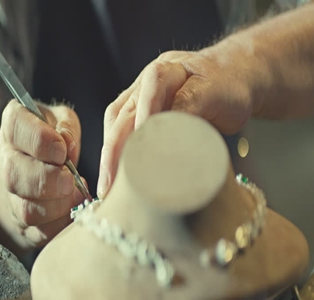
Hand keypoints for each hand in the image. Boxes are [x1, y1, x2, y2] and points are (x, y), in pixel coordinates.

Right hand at [0, 100, 84, 248]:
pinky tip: (75, 210)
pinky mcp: (23, 222)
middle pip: (14, 175)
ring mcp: (11, 193)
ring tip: (76, 195)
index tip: (62, 150)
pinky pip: (39, 232)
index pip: (16, 128)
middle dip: (47, 181)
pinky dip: (61, 225)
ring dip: (56, 206)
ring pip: (25, 209)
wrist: (40, 166)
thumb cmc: (56, 138)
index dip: (40, 141)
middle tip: (70, 180)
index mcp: (14, 126)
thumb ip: (66, 127)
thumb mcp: (63, 121)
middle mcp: (6, 159)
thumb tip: (67, 143)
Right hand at [98, 40, 262, 197]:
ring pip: (116, 125)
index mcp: (164, 72)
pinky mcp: (142, 113)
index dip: (139, 126)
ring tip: (108, 184)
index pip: (146, 99)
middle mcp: (146, 84)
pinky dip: (117, 151)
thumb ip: (190, 106)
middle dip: (113, 150)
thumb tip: (164, 135)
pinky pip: (122, 130)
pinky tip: (116, 171)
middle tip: (109, 183)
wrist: (234, 77)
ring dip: (109, 153)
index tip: (136, 154)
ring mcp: (141, 98)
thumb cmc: (227, 85)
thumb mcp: (215, 93)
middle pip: (121, 116)